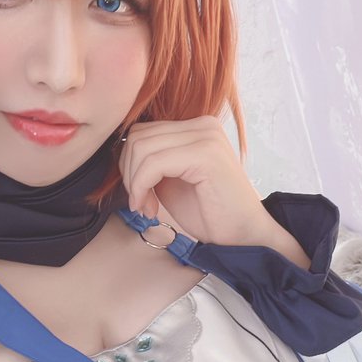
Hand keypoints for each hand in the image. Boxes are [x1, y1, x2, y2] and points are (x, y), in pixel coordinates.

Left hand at [118, 116, 266, 245]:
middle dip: (129, 174)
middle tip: (141, 203)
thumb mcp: (171, 178)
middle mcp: (203, 124)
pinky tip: (150, 209)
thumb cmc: (209, 212)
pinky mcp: (205, 154)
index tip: (140, 195)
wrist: (244, 237)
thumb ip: (151, 160)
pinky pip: (153, 164)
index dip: (129, 165)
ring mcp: (206, 136)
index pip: (142, 131)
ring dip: (134, 184)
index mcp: (196, 126)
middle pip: (137, 136)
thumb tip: (118, 151)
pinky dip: (141, 188)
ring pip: (141, 148)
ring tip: (147, 207)